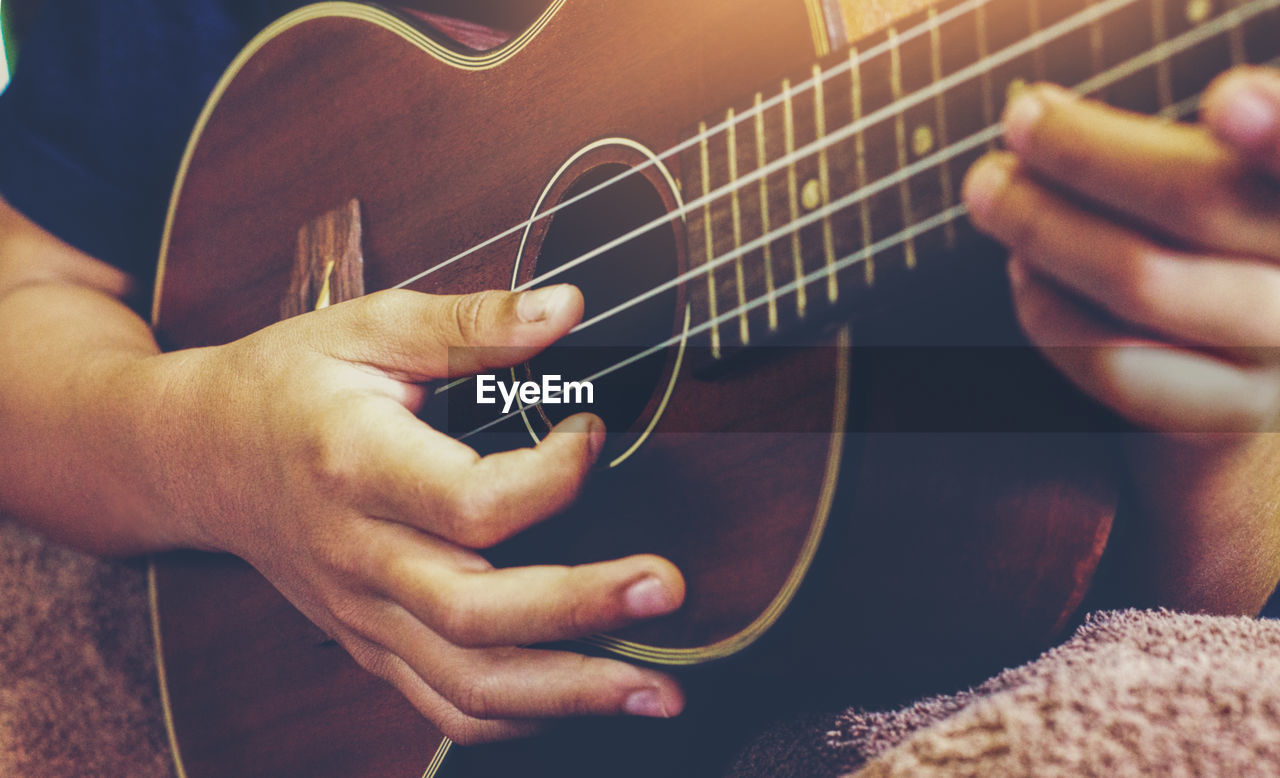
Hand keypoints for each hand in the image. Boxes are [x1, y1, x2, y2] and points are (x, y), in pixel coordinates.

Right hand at [131, 285, 684, 743]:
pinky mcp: (369, 642)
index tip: (594, 430)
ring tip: (661, 694)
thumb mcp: (367, 325)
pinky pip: (444, 705)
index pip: (468, 502)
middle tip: (668, 590)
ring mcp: (362, 612)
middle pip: (475, 613)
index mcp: (355, 465)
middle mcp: (358, 555)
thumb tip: (566, 308)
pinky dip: (519, 717)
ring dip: (571, 695)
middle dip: (583, 608)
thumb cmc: (288, 383)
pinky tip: (585, 702)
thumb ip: (468, 323)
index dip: (552, 476)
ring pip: (466, 683)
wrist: (197, 456)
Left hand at [963, 67, 1279, 432]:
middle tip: (1020, 120)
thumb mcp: (1230, 191)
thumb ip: (1179, 157)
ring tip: (997, 194)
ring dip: (1042, 227)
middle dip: (1084, 151)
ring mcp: (1279, 348)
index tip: (1225, 103)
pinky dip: (1045, 304)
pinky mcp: (1224, 412)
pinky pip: (1108, 360)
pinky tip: (1025, 270)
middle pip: (1199, 200)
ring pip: (1140, 280)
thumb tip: (1046, 122)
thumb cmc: (1221, 255)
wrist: (1249, 385)